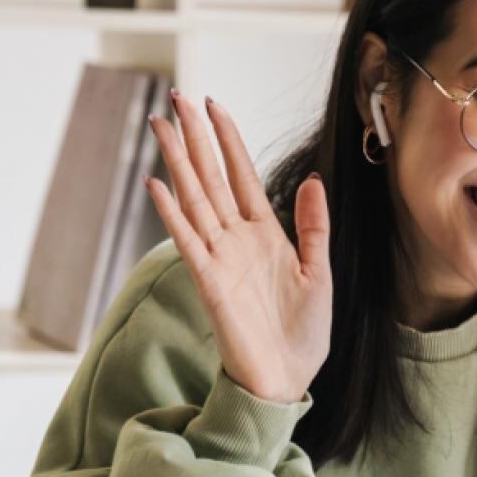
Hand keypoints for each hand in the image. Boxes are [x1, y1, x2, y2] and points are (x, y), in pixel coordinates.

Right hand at [143, 91, 331, 404]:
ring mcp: (220, 259)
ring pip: (194, 199)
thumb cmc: (302, 334)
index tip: (215, 104)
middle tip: (177, 97)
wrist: (286, 379)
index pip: (242, 175)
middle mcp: (237, 240)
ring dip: (177, 162)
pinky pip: (188, 242)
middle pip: (211, 177)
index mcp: (265, 234)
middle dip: (195, 137)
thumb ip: (313, 226)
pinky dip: (172, 214)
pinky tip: (157, 184)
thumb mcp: (318, 272)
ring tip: (160, 125)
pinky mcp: (209, 283)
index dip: (229, 140)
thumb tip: (313, 180)